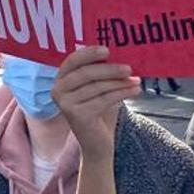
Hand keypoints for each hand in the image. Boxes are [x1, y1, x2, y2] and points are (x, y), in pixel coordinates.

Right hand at [52, 46, 140, 162]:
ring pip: (97, 86)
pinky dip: (121, 93)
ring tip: (136, 80)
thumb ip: (100, 72)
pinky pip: (103, 99)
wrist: (96, 143)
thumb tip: (120, 53)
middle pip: (86, 73)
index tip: (107, 50)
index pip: (73, 60)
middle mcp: (58, 90)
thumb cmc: (99, 111)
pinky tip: (134, 90)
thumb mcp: (98, 88)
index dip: (89, 53)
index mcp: (60, 79)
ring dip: (119, 82)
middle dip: (110, 69)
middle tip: (129, 68)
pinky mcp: (77, 115)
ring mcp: (65, 103)